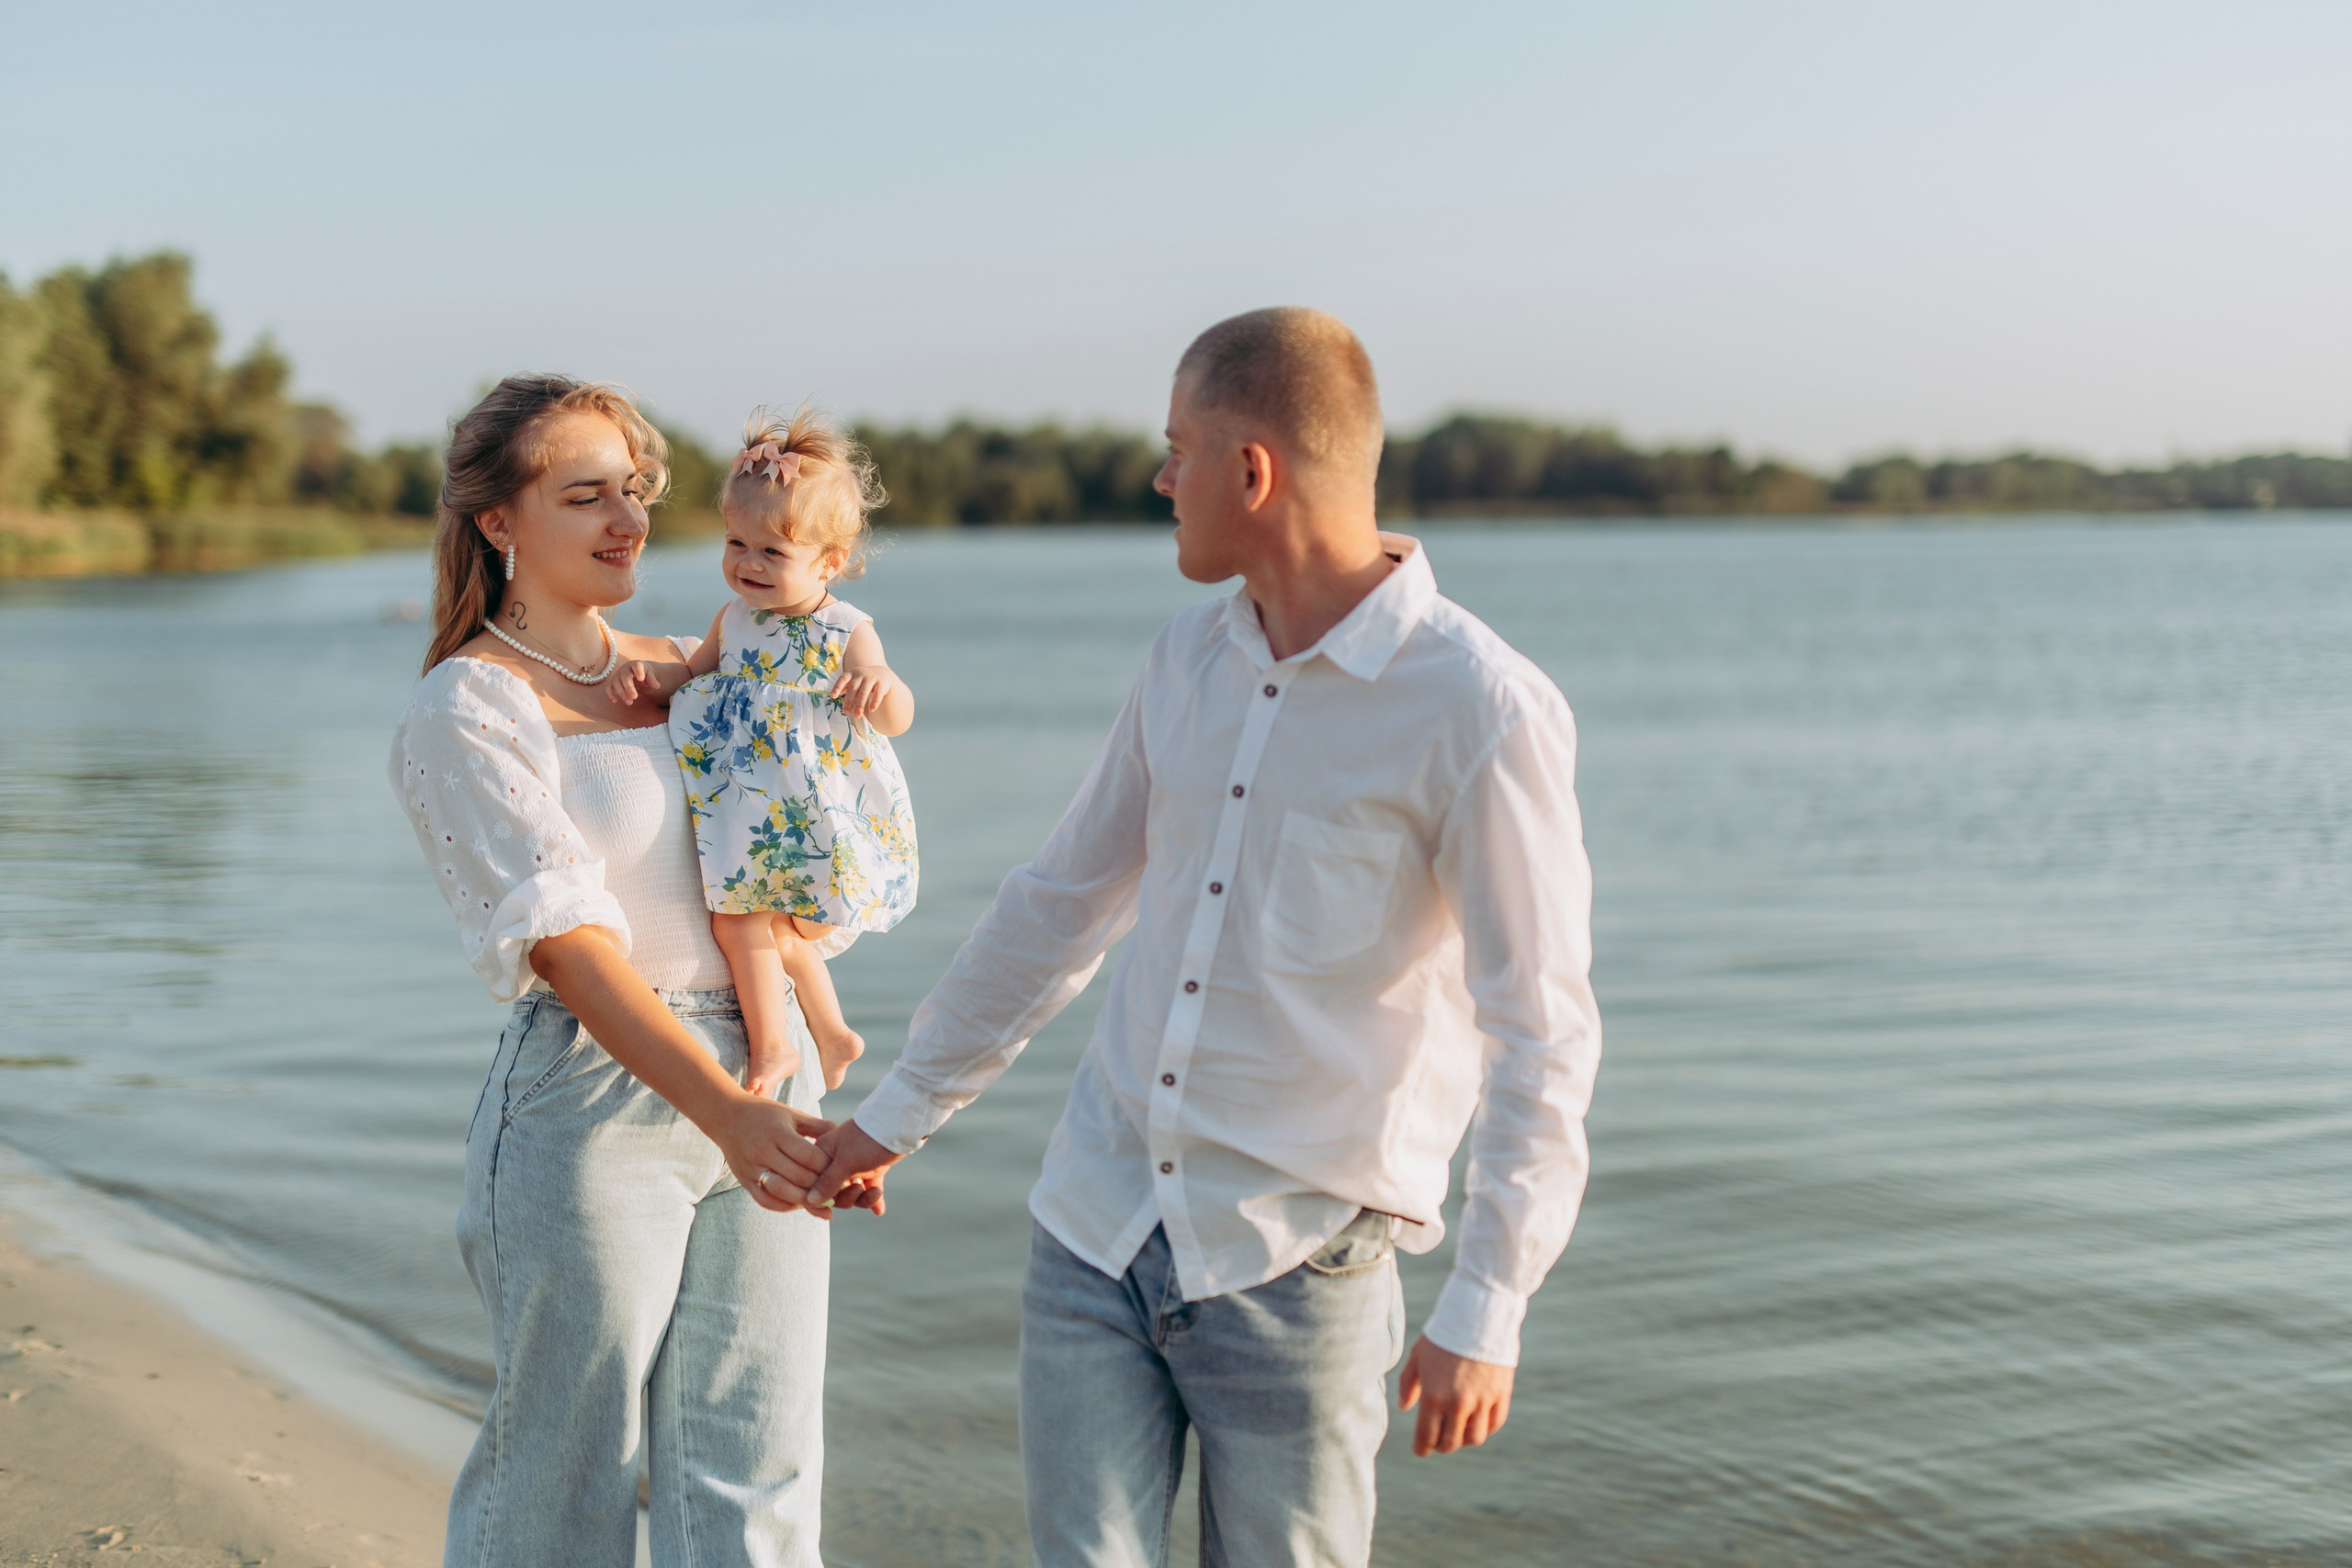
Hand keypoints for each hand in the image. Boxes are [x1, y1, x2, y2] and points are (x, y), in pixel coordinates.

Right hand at [605, 660, 653, 706]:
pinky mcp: (613, 682)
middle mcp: (625, 669)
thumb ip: (652, 680)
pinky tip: (615, 701)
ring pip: (616, 683)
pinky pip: (609, 687)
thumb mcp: (649, 675)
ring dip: (622, 693)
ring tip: (630, 703)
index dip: (638, 671)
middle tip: (635, 697)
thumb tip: (657, 686)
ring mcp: (617, 675)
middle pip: (625, 677)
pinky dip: (610, 694)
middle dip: (629, 687)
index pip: (636, 666)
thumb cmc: (643, 673)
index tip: (641, 679)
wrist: (634, 671)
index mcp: (636, 665)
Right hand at [712, 1095, 832, 1216]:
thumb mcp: (791, 1114)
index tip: (840, 1170)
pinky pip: (765, 1200)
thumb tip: (843, 1137)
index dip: (827, 1166)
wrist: (725, 1117)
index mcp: (778, 1133)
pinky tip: (799, 1205)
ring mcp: (751, 1168)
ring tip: (822, 1201)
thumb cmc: (764, 1114)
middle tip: (837, 1189)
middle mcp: (763, 1151)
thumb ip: (817, 1126)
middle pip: (798, 1177)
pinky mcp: (743, 1180)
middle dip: (821, 1185)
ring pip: (783, 1192)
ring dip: (805, 1200)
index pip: (809, 1156)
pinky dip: (784, 1206)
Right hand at [809, 1117, 906, 1214]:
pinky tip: (879, 1210)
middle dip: (847, 1197)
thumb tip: (810, 1201)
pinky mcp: (871, 1169)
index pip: (812, 1183)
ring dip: (863, 1198)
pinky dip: (873, 1199)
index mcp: (822, 1154)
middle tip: (860, 1188)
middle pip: (833, 1193)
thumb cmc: (866, 1139)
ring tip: (876, 1191)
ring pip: (851, 1193)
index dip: (818, 1200)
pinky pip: (868, 1190)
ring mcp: (853, 1166)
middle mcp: (835, 1161)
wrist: (898, 1125)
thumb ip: (828, 1182)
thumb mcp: (845, 1161)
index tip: (829, 1212)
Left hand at [830, 664, 896, 722]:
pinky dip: (874, 702)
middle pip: (853, 688)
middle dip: (849, 701)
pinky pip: (878, 693)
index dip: (837, 687)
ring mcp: (872, 677)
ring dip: (860, 705)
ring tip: (857, 715)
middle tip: (846, 712)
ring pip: (864, 692)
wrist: (883, 673)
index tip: (833, 696)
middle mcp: (861, 674)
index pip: (843, 679)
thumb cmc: (864, 679)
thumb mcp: (854, 679)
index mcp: (852, 673)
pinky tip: (871, 710)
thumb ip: (845, 686)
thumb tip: (833, 695)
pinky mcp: (882, 683)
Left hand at [1397, 1335, 1514, 1456]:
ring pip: (1474, 1438)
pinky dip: (1485, 1427)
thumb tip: (1405, 1407)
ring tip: (1458, 1430)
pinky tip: (1477, 1421)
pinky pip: (1494, 1424)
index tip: (1421, 1449)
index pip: (1426, 1438)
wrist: (1477, 1317)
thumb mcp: (1418, 1357)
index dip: (1421, 1448)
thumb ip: (1409, 1384)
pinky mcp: (1500, 1395)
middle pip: (1450, 1443)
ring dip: (1464, 1439)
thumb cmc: (1442, 1336)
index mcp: (1433, 1397)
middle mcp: (1458, 1404)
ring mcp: (1481, 1402)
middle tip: (1438, 1440)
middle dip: (1441, 1445)